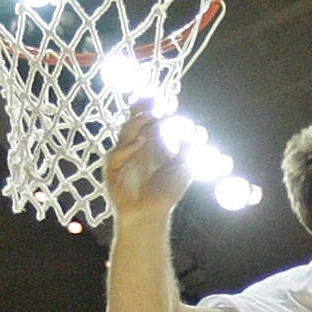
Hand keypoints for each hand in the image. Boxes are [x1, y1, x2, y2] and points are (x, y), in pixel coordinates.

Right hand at [105, 101, 192, 222]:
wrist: (151, 214)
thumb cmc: (167, 191)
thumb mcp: (184, 168)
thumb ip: (190, 150)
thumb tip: (198, 130)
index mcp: (154, 139)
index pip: (154, 116)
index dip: (157, 105)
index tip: (168, 97)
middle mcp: (137, 142)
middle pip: (136, 117)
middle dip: (143, 106)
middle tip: (153, 98)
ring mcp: (124, 152)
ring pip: (127, 130)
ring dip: (138, 122)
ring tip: (150, 116)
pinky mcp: (113, 167)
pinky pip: (118, 153)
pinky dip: (129, 147)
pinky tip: (140, 141)